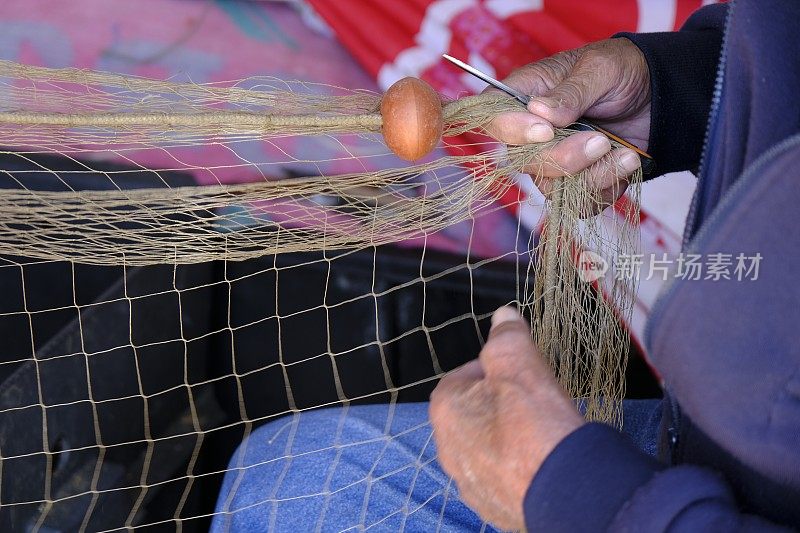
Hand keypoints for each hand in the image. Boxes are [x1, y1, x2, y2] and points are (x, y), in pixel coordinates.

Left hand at [429, 307, 583, 530]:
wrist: (563, 491)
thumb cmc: (535, 423)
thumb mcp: (520, 363)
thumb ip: (506, 336)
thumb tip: (502, 314)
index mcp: (445, 408)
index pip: (466, 375)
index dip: (497, 370)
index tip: (522, 373)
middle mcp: (446, 446)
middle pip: (475, 411)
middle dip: (501, 403)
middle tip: (533, 402)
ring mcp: (467, 480)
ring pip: (486, 444)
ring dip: (507, 435)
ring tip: (540, 432)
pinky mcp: (488, 505)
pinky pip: (500, 474)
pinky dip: (516, 466)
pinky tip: (539, 461)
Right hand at [483, 38, 650, 212]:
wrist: (657, 96)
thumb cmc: (620, 72)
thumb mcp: (600, 68)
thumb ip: (571, 92)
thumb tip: (538, 110)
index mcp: (526, 95)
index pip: (493, 116)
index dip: (509, 129)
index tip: (544, 130)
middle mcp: (531, 133)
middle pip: (522, 161)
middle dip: (562, 158)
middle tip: (600, 141)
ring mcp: (551, 161)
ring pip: (551, 186)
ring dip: (591, 175)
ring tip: (624, 154)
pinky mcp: (575, 182)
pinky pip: (578, 202)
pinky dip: (606, 187)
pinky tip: (626, 163)